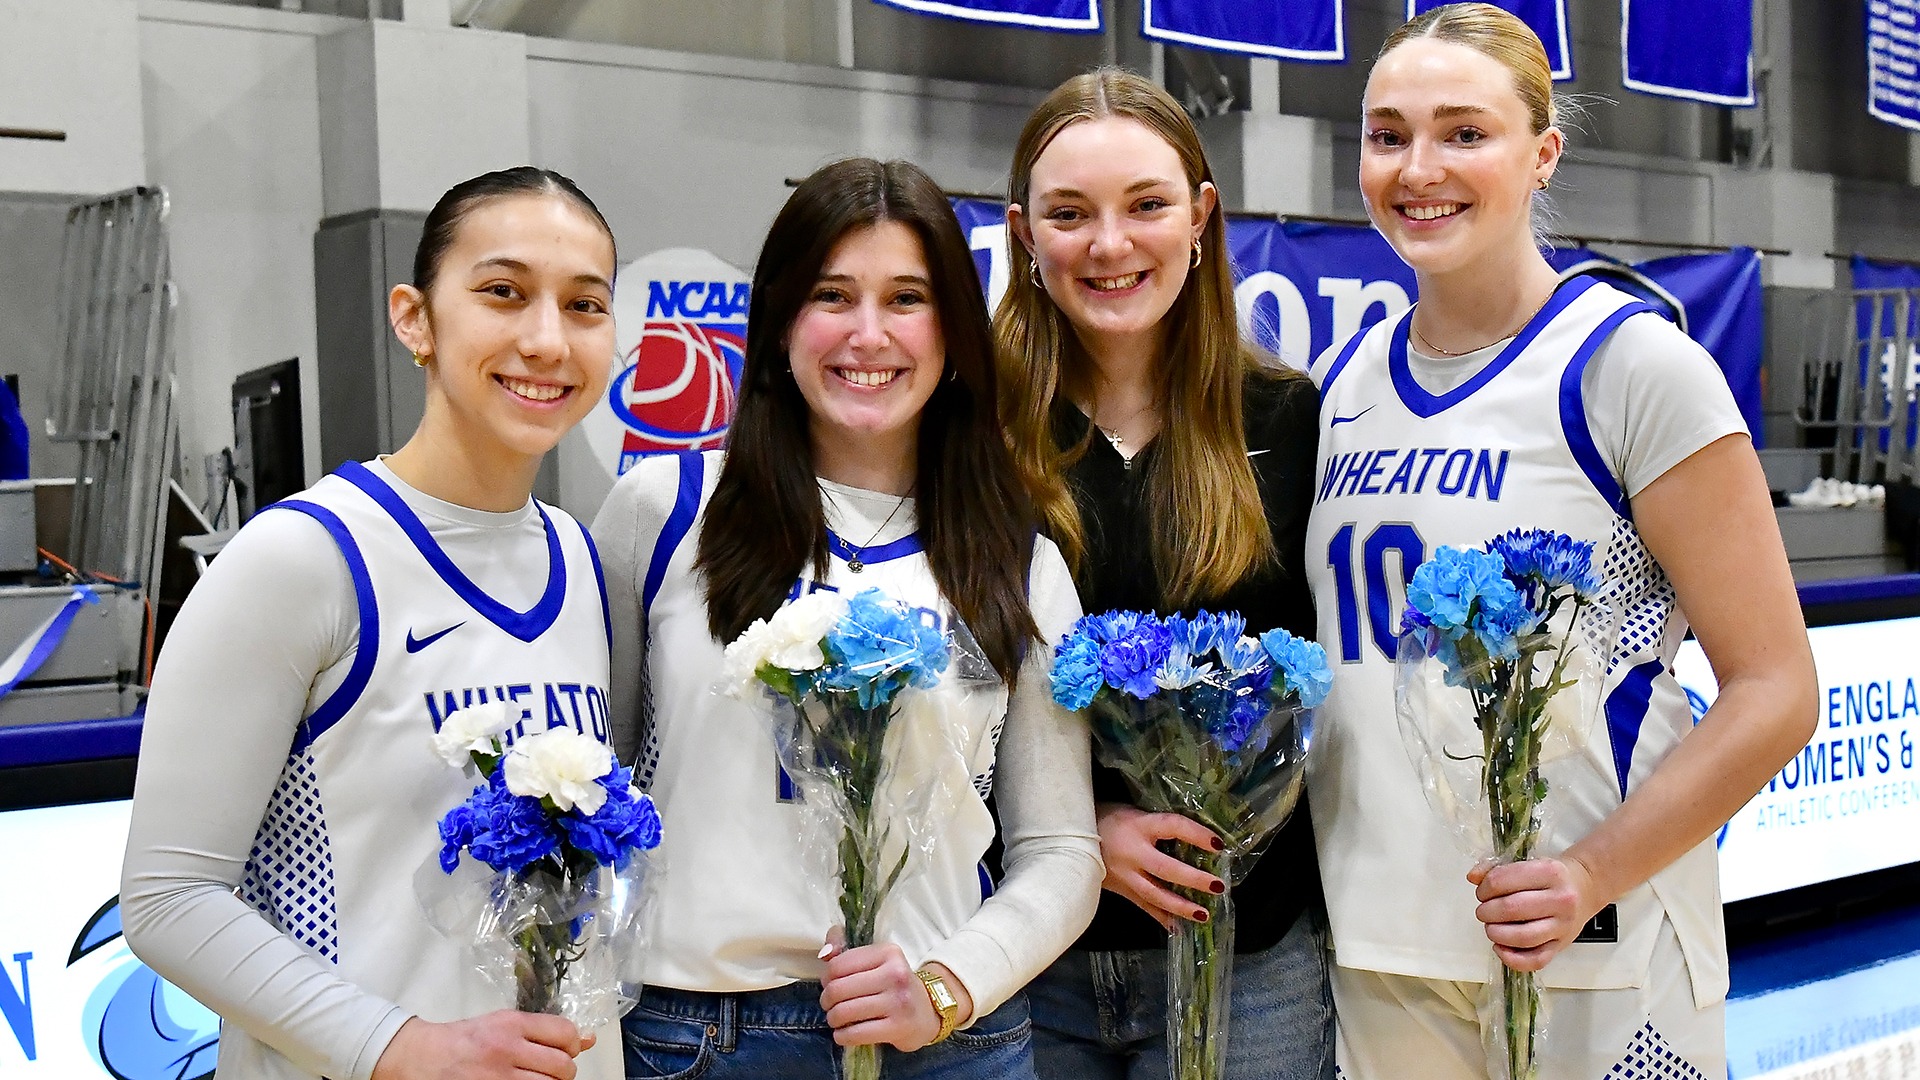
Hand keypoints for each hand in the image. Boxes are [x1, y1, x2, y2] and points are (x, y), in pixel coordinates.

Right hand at [370, 1012, 592, 1079]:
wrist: (421, 1057)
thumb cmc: (464, 1040)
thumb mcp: (503, 1024)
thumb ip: (543, 1031)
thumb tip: (587, 1039)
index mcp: (511, 1024)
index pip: (565, 1033)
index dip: (572, 1045)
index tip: (566, 1050)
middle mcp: (506, 1049)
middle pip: (562, 1066)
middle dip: (564, 1070)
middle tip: (552, 1071)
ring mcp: (497, 1077)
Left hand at [818, 935, 973, 1051]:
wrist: (927, 1012)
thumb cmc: (894, 985)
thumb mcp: (876, 960)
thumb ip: (845, 951)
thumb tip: (824, 954)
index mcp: (888, 953)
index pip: (838, 965)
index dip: (826, 977)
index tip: (831, 984)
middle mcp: (895, 974)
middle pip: (837, 989)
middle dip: (827, 1000)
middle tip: (830, 1005)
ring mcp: (898, 1002)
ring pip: (844, 1012)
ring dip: (833, 1019)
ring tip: (837, 1019)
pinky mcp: (897, 1027)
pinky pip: (855, 1034)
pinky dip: (842, 1036)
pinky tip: (843, 1034)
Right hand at [1095, 802, 1224, 929]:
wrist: (1068, 836)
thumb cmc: (1105, 817)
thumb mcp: (1131, 811)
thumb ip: (1157, 823)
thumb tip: (1192, 834)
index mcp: (1138, 825)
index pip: (1173, 826)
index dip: (1197, 834)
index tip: (1219, 844)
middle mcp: (1132, 852)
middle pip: (1166, 869)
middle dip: (1193, 879)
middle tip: (1217, 886)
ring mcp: (1124, 875)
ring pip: (1155, 894)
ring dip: (1181, 906)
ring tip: (1203, 915)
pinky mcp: (1120, 889)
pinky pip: (1143, 906)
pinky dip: (1160, 918)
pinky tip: (1177, 929)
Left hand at [1468, 856, 1603, 972]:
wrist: (1584, 887)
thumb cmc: (1550, 876)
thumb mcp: (1526, 862)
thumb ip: (1495, 868)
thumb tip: (1472, 877)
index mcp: (1549, 872)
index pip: (1503, 881)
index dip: (1484, 888)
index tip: (1482, 892)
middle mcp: (1560, 900)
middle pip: (1511, 909)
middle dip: (1487, 912)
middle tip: (1484, 911)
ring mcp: (1563, 926)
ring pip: (1522, 937)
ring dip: (1496, 934)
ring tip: (1491, 927)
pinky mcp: (1562, 946)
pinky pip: (1535, 960)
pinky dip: (1512, 959)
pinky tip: (1500, 948)